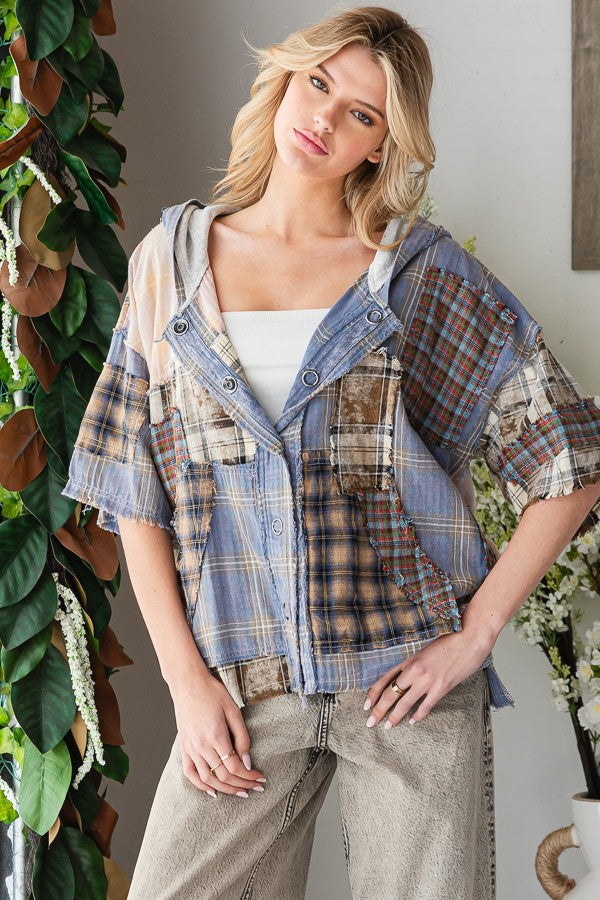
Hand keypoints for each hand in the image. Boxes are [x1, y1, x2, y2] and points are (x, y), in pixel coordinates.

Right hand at [170, 672, 266, 797]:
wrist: (188, 683)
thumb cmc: (213, 693)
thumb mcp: (234, 710)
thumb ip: (242, 737)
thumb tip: (247, 761)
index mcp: (216, 736)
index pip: (235, 767)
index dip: (250, 776)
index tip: (261, 778)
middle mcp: (201, 746)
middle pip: (223, 776)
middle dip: (242, 784)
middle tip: (256, 788)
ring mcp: (190, 749)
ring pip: (208, 779)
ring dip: (225, 789)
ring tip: (240, 792)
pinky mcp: (183, 748)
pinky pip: (190, 773)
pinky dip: (201, 786)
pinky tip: (212, 791)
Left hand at [363, 626, 493, 727]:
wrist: (470, 637)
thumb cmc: (450, 639)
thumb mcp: (425, 649)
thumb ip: (414, 662)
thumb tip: (405, 676)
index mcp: (409, 659)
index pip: (385, 678)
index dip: (373, 693)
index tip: (366, 704)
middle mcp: (414, 670)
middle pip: (390, 693)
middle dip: (378, 709)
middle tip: (370, 722)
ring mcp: (427, 680)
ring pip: (404, 702)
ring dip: (394, 716)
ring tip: (387, 726)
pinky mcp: (441, 687)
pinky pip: (425, 706)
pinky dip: (417, 716)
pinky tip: (412, 721)